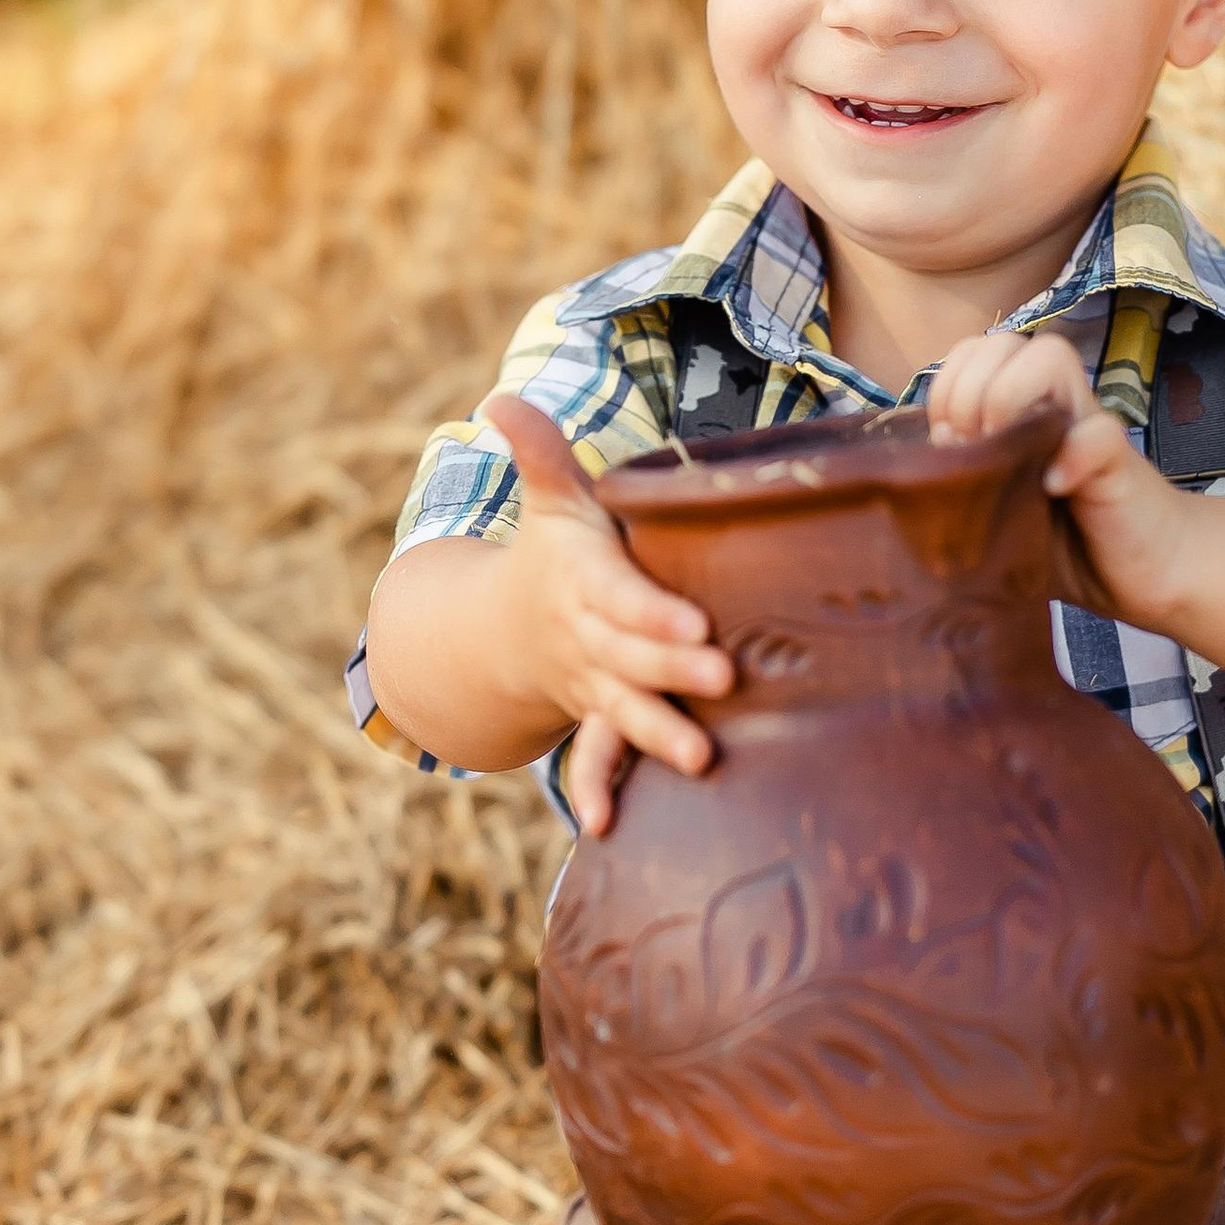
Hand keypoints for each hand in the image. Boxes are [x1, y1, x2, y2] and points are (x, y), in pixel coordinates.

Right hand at [479, 394, 731, 829]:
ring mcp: (594, 684)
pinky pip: (593, 757)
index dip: (653, 612)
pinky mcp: (600, 718)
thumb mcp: (553, 503)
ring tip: (700, 758)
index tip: (695, 624)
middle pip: (631, 656)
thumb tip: (498, 398)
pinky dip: (594, 790)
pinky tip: (602, 826)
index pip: (620, 596)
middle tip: (725, 677)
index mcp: (584, 580)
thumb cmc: (556, 556)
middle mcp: (588, 638)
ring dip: (658, 736)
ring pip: (624, 712)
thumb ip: (540, 453)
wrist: (509, 633)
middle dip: (673, 670)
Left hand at [925, 325, 1189, 627]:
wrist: (1149, 574)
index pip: (971, 351)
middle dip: (969, 392)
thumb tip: (911, 472)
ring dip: (1011, 400)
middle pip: (1002, 341)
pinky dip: (1070, 459)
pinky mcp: (1120, 462)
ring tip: (1008, 460)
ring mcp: (1088, 426)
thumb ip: (961, 491)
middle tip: (973, 453)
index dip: (947, 387)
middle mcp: (1055, 404)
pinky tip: (1054, 490)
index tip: (946, 445)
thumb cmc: (1069, 546)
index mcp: (1021, 410)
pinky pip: (1097, 434)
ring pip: (1048, 355)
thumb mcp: (998, 517)